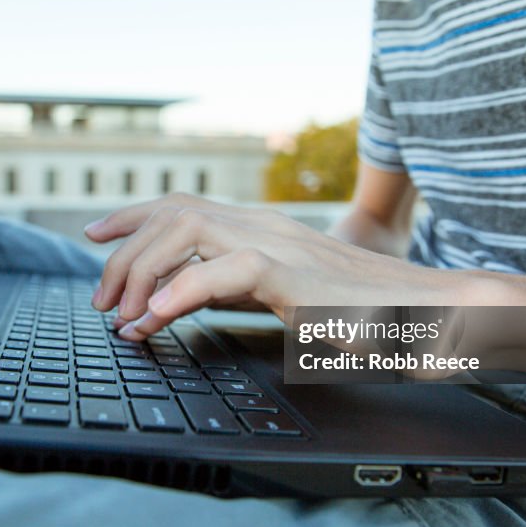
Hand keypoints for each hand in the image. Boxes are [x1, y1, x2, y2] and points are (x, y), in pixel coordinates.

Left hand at [84, 193, 450, 340]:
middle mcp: (265, 225)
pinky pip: (220, 273)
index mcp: (263, 228)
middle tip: (100, 298)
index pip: (185, 203)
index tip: (95, 237)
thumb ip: (240, 288)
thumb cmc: (364, 311)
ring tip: (121, 314)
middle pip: (174, 210)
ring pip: (186, 228)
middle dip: (124, 250)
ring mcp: (278, 243)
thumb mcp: (288, 294)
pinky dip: (176, 295)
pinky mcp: (292, 273)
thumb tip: (186, 298)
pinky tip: (154, 323)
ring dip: (142, 269)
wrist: (430, 313)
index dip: (133, 216)